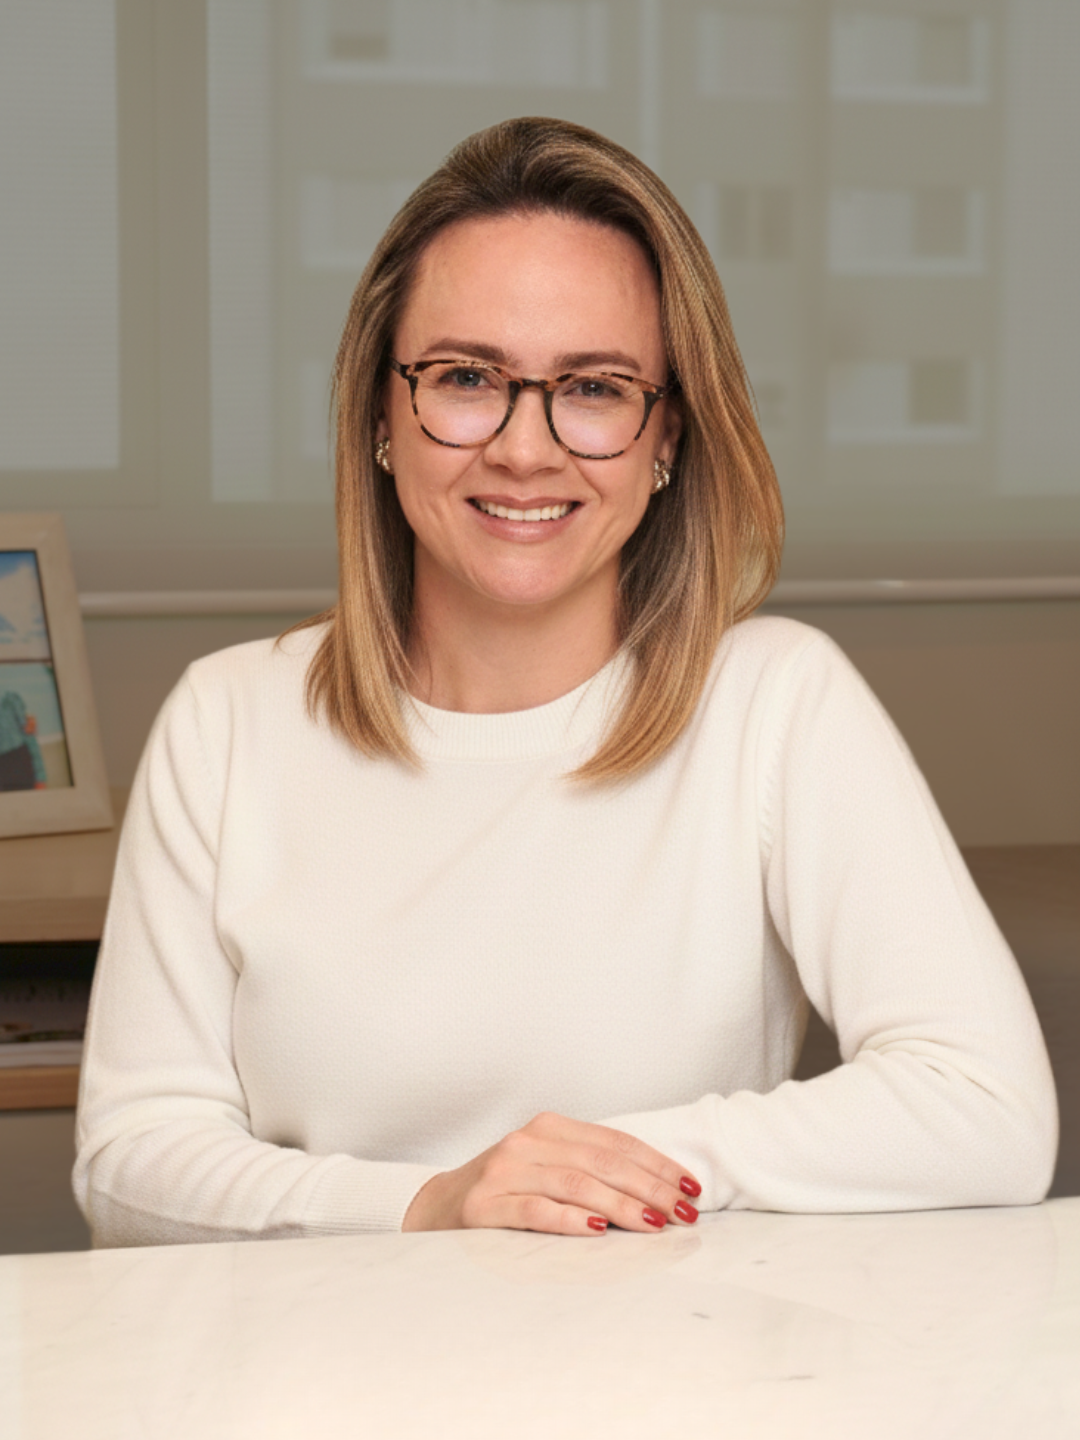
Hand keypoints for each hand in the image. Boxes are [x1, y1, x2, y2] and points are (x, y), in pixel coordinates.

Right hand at [401, 1111, 700, 1235]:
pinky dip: (569, 1219)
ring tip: (653, 1224)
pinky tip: (597, 1229)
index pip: (615, 1143)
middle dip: (649, 1187)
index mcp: (550, 1127)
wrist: (437, 1207)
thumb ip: (590, 1169)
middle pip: (601, 1162)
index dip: (656, 1164)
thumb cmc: (505, 1191)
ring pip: (574, 1183)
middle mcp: (528, 1142)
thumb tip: (658, 1191)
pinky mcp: (485, 1205)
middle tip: (682, 1212)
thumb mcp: (547, 1167)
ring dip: (620, 1204)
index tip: (689, 1188)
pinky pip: (535, 1210)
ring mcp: (504, 1171)